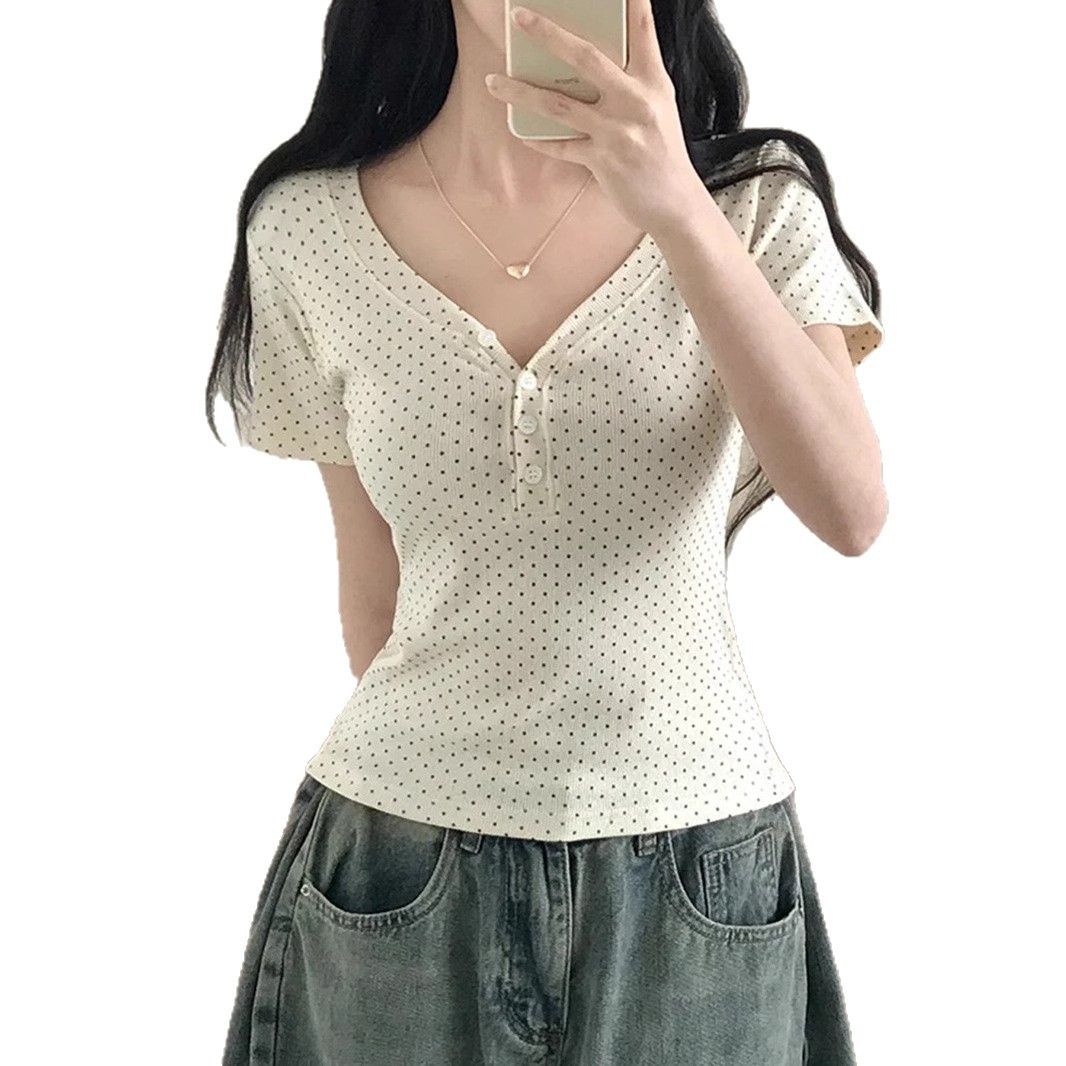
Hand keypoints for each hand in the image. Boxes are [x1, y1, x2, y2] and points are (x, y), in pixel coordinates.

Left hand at [485, 0, 704, 233]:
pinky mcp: (602, 161)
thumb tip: (591, 62)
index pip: (642, 30)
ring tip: (493, 81)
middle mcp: (635, 101)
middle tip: (519, 16)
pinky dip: (538, 140)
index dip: (631, 2)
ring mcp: (617, 132)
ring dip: (520, 91)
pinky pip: (560, 147)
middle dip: (548, 34)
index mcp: (653, 81)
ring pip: (559, 104)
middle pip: (585, 58)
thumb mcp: (659, 106)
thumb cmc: (663, 152)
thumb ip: (633, 80)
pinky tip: (520, 132)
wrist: (673, 202)